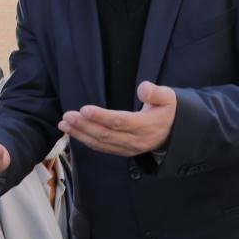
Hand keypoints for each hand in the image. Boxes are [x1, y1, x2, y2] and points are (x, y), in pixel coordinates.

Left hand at [59, 82, 176, 156]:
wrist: (174, 133)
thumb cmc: (168, 111)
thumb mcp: (169, 98)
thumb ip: (156, 92)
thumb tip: (143, 87)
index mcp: (146, 126)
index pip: (120, 122)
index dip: (101, 117)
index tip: (84, 109)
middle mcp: (135, 140)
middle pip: (106, 134)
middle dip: (84, 126)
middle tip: (67, 116)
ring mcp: (127, 148)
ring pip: (101, 143)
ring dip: (80, 134)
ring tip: (64, 124)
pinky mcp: (122, 151)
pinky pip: (102, 148)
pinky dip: (86, 140)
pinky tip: (73, 133)